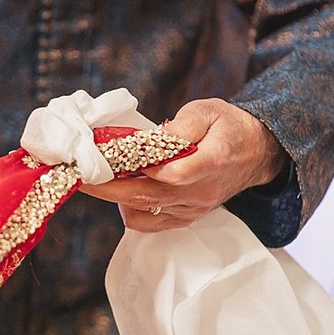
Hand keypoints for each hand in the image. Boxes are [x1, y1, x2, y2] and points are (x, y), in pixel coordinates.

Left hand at [80, 98, 286, 231]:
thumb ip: (183, 125)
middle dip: (106, 187)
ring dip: (115, 198)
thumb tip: (153, 138)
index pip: (175, 173)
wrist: (255, 154)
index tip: (112, 157)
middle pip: (147, 196)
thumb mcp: (208, 111)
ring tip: (96, 178)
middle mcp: (200, 191)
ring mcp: (192, 208)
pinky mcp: (186, 218)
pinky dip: (130, 209)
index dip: (143, 168)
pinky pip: (150, 223)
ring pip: (143, 212)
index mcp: (212, 161)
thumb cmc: (228, 127)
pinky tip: (121, 190)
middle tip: (79, 174)